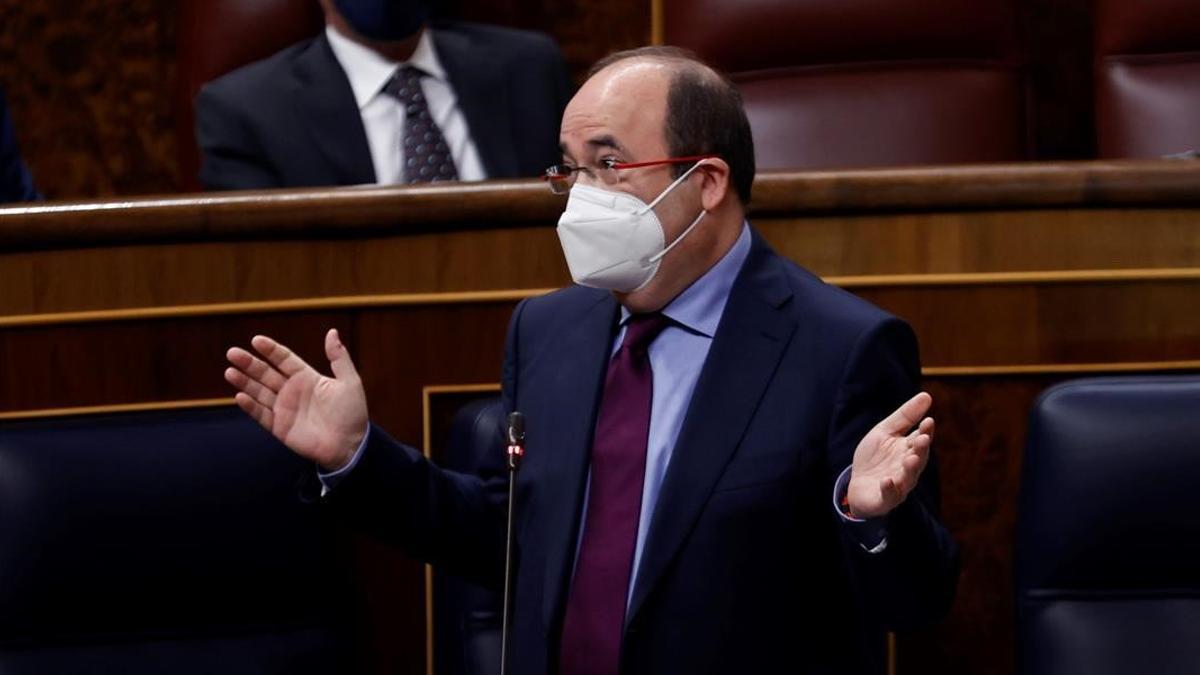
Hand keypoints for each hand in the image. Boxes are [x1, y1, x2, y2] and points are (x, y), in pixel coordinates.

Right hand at [224, 329, 367, 471]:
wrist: (350, 445)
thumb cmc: (352, 413)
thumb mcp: (349, 382)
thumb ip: (339, 358)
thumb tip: (332, 332)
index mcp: (307, 378)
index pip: (284, 359)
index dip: (271, 350)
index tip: (256, 340)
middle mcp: (292, 391)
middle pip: (266, 373)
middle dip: (249, 363)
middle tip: (232, 353)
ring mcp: (284, 409)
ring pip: (259, 392)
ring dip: (244, 382)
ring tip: (230, 371)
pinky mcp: (280, 427)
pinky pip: (261, 415)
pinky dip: (250, 406)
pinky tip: (239, 396)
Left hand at [846, 392, 934, 518]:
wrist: (856, 485)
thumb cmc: (875, 457)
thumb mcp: (885, 432)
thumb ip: (905, 416)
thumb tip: (927, 395)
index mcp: (909, 450)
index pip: (921, 439)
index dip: (925, 431)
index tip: (928, 421)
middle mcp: (908, 468)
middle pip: (918, 458)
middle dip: (921, 449)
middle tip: (923, 439)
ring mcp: (898, 484)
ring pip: (908, 478)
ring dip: (910, 469)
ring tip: (910, 459)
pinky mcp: (885, 498)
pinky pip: (889, 495)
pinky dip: (889, 488)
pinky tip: (887, 481)